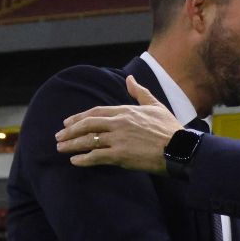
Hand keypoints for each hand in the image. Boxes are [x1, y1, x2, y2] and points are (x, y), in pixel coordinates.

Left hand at [55, 75, 182, 173]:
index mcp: (126, 111)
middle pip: (87, 125)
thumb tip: (130, 79)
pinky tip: (75, 161)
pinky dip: (83, 159)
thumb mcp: (155, 106)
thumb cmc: (170, 129)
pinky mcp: (120, 155)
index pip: (96, 112)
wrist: (180, 149)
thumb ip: (140, 93)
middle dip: (70, 131)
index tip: (68, 123)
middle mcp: (119, 123)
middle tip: (58, 137)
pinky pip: (96, 156)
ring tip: (61, 149)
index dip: (80, 117)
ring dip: (72, 145)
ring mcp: (118, 139)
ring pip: (88, 140)